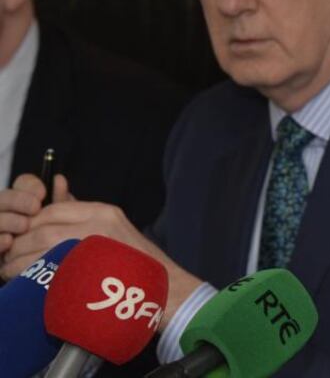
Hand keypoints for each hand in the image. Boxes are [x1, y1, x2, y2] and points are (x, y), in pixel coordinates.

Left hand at [0, 174, 200, 330]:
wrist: (166, 289)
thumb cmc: (138, 262)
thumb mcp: (114, 228)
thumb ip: (82, 212)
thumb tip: (56, 188)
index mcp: (103, 212)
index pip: (52, 210)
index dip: (30, 224)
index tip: (22, 239)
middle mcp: (98, 225)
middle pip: (42, 228)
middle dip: (19, 244)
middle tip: (10, 257)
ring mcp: (94, 249)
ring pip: (41, 248)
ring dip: (19, 261)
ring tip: (13, 272)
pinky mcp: (89, 274)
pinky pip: (48, 271)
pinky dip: (30, 276)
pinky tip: (27, 283)